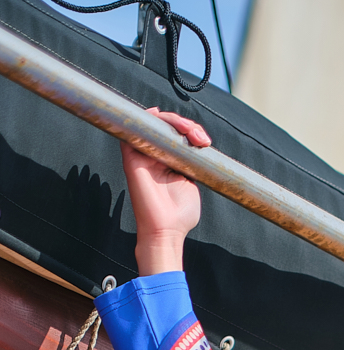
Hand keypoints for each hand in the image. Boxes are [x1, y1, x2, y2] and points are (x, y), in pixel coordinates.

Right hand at [122, 108, 210, 274]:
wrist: (166, 230)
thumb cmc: (179, 215)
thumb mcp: (192, 184)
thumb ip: (192, 165)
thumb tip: (198, 149)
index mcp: (168, 161)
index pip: (177, 135)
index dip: (191, 131)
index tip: (205, 143)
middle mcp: (154, 155)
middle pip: (167, 125)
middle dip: (187, 125)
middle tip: (200, 139)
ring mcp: (142, 153)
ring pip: (154, 122)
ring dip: (173, 120)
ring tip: (189, 131)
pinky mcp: (132, 155)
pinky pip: (137, 126)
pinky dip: (152, 119)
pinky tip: (165, 120)